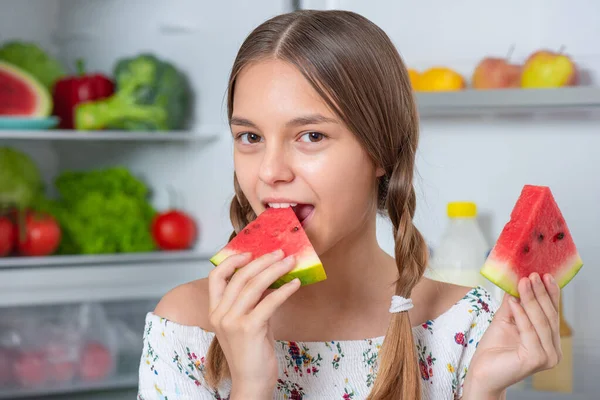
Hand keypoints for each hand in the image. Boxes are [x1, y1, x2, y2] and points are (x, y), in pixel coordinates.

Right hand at [208, 250, 300, 397]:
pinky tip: (295, 284)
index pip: (216, 277)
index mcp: (215, 311)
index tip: (250, 252)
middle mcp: (220, 315)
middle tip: (280, 253)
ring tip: (290, 262)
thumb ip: (253, 301)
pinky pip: (269, 302)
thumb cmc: (252, 353)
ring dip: (275, 270)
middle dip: (262, 261)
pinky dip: (284, 290)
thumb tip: (270, 277)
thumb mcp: (248, 322)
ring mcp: (232, 322)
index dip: (231, 260)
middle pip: (239, 277)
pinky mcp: (249, 329)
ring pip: (254, 286)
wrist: (251, 383)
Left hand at [463, 273, 561, 398]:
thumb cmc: (493, 348)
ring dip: (531, 300)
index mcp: (549, 341)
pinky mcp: (536, 359)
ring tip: (523, 282)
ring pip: (540, 322)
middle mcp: (553, 350)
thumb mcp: (505, 319)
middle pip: (548, 316)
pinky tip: (514, 301)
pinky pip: (529, 331)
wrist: (482, 371)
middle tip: (532, 275)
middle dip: (540, 293)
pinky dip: (521, 315)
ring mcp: (547, 357)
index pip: (551, 313)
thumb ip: (514, 303)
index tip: (544, 274)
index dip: (550, 293)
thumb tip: (518, 281)